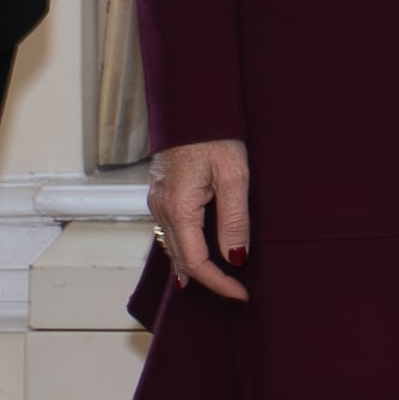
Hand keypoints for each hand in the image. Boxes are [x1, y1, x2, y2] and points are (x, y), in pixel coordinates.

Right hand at [146, 139, 254, 301]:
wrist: (192, 104)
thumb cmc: (216, 136)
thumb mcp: (234, 176)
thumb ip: (234, 219)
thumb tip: (235, 258)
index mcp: (178, 208)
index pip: (196, 262)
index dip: (219, 283)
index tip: (241, 295)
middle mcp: (161, 209)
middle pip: (181, 259)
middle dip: (208, 281)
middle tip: (235, 293)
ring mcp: (157, 202)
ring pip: (172, 247)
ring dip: (193, 268)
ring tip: (218, 283)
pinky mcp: (160, 194)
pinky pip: (170, 232)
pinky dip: (183, 249)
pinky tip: (194, 256)